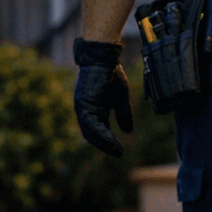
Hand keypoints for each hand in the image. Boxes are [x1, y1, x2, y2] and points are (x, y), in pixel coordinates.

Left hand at [73, 38, 133, 156]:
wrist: (105, 58)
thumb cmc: (112, 74)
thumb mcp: (122, 97)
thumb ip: (124, 114)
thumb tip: (128, 131)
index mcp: (94, 110)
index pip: (99, 131)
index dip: (109, 141)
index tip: (120, 150)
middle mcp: (86, 111)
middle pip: (93, 135)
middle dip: (106, 145)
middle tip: (118, 153)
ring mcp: (83, 108)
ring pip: (90, 132)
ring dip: (103, 143)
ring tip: (116, 150)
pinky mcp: (83, 104)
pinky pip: (90, 124)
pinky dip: (100, 133)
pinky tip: (110, 139)